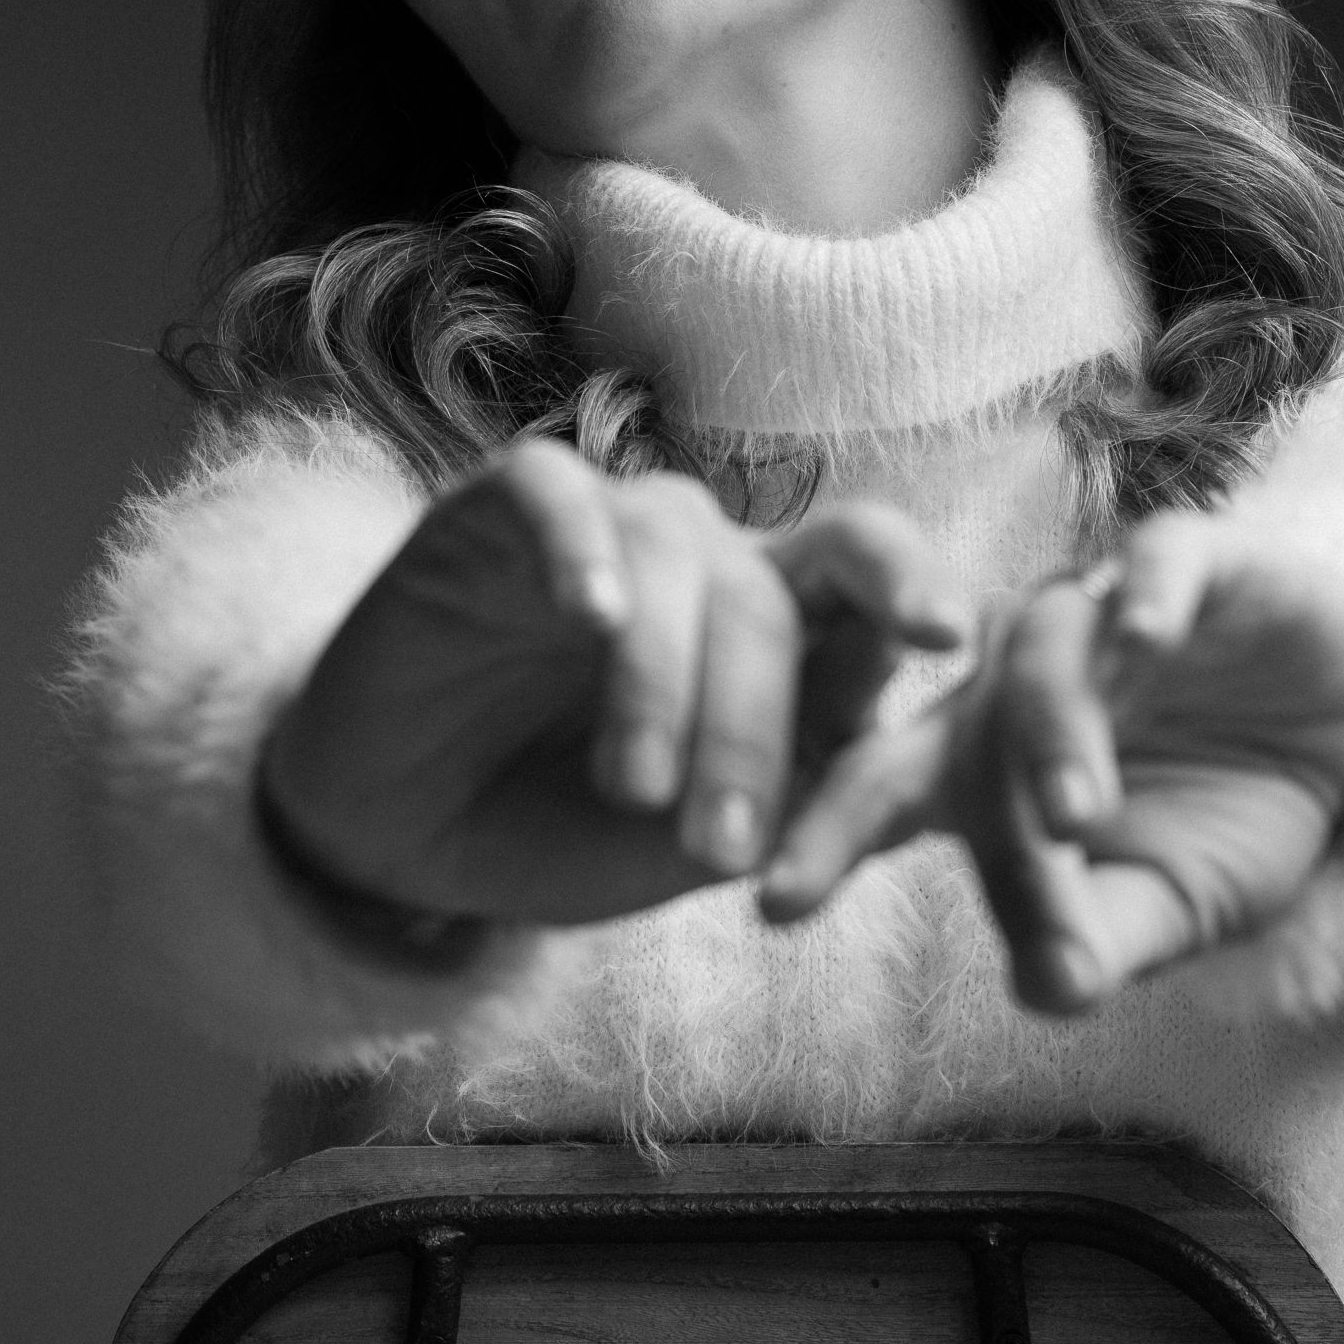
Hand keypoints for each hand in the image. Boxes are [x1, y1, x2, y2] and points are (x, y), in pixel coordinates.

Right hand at [258, 439, 965, 930]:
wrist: (396, 832)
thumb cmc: (560, 833)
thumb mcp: (678, 847)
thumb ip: (774, 805)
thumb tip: (875, 780)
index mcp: (786, 632)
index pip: (876, 584)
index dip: (916, 594)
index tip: (948, 637)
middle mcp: (711, 561)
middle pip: (778, 588)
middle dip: (755, 717)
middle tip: (718, 839)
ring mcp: (611, 526)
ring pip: (676, 554)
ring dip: (663, 680)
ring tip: (634, 786)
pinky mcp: (502, 507)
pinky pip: (558, 496)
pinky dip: (583, 549)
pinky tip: (589, 615)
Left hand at [760, 510, 1343, 1010]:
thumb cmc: (1226, 817)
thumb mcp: (1168, 902)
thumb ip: (1101, 939)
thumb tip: (1046, 994)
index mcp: (983, 763)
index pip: (884, 796)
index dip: (826, 840)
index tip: (770, 904)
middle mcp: (1018, 678)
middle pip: (935, 719)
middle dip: (881, 785)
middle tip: (850, 850)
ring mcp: (1102, 612)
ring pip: (1042, 649)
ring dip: (1050, 730)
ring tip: (1075, 815)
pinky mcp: (1194, 561)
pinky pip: (1156, 560)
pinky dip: (1148, 594)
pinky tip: (1150, 639)